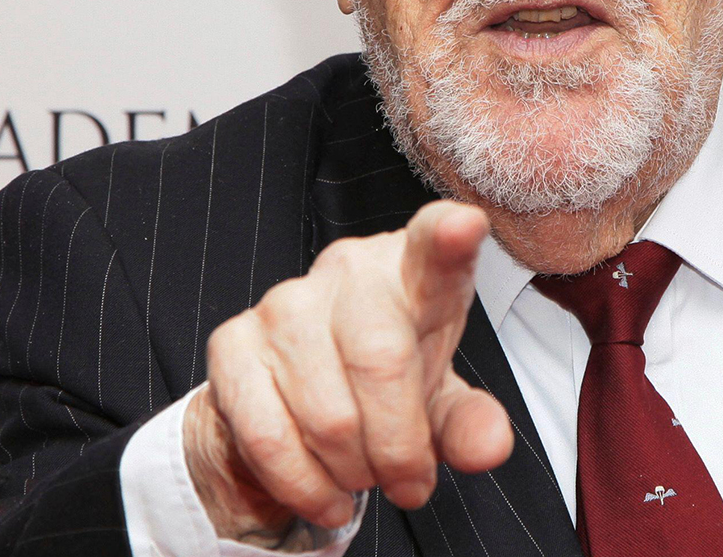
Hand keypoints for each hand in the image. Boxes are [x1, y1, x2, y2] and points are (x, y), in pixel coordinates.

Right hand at [184, 200, 514, 537]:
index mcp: (414, 271)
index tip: (464, 228)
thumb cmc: (389, 383)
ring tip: (362, 476)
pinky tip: (323, 494)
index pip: (434, 245)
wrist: (299, 394)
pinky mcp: (232, 342)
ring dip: (352, 472)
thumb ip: (469, 423)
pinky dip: (302, 485)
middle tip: (406, 481)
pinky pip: (267, 436)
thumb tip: (490, 446)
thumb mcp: (440, 404)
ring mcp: (284, 301)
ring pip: (327, 415)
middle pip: (381, 361)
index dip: (448, 238)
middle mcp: (348, 270)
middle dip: (398, 448)